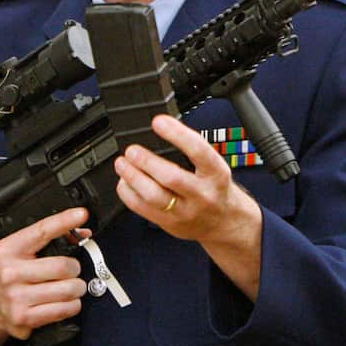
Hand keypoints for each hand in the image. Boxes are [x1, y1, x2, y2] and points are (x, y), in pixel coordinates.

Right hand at [0, 208, 89, 345]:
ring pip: (68, 289)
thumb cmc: (10, 274)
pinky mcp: (24, 318)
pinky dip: (72, 305)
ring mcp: (16, 297)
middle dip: (75, 268)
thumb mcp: (20, 251)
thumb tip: (81, 233)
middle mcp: (9, 273)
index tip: (81, 214)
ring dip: (76, 288)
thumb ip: (49, 239)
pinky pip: (64, 309)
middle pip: (62, 266)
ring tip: (69, 286)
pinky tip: (64, 301)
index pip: (42, 231)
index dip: (64, 221)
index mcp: (8, 250)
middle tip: (71, 270)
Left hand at [114, 114, 262, 297]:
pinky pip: (143, 209)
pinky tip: (125, 182)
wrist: (223, 221)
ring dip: (133, 177)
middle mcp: (203, 194)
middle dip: (146, 161)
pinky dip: (128, 193)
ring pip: (154, 196)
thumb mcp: (213, 166)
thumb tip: (160, 129)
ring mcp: (186, 211)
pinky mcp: (170, 224)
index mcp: (216, 173)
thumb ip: (191, 151)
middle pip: (171, 177)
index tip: (158, 122)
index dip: (177, 134)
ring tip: (122, 164)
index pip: (198, 151)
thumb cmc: (214, 188)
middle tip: (132, 150)